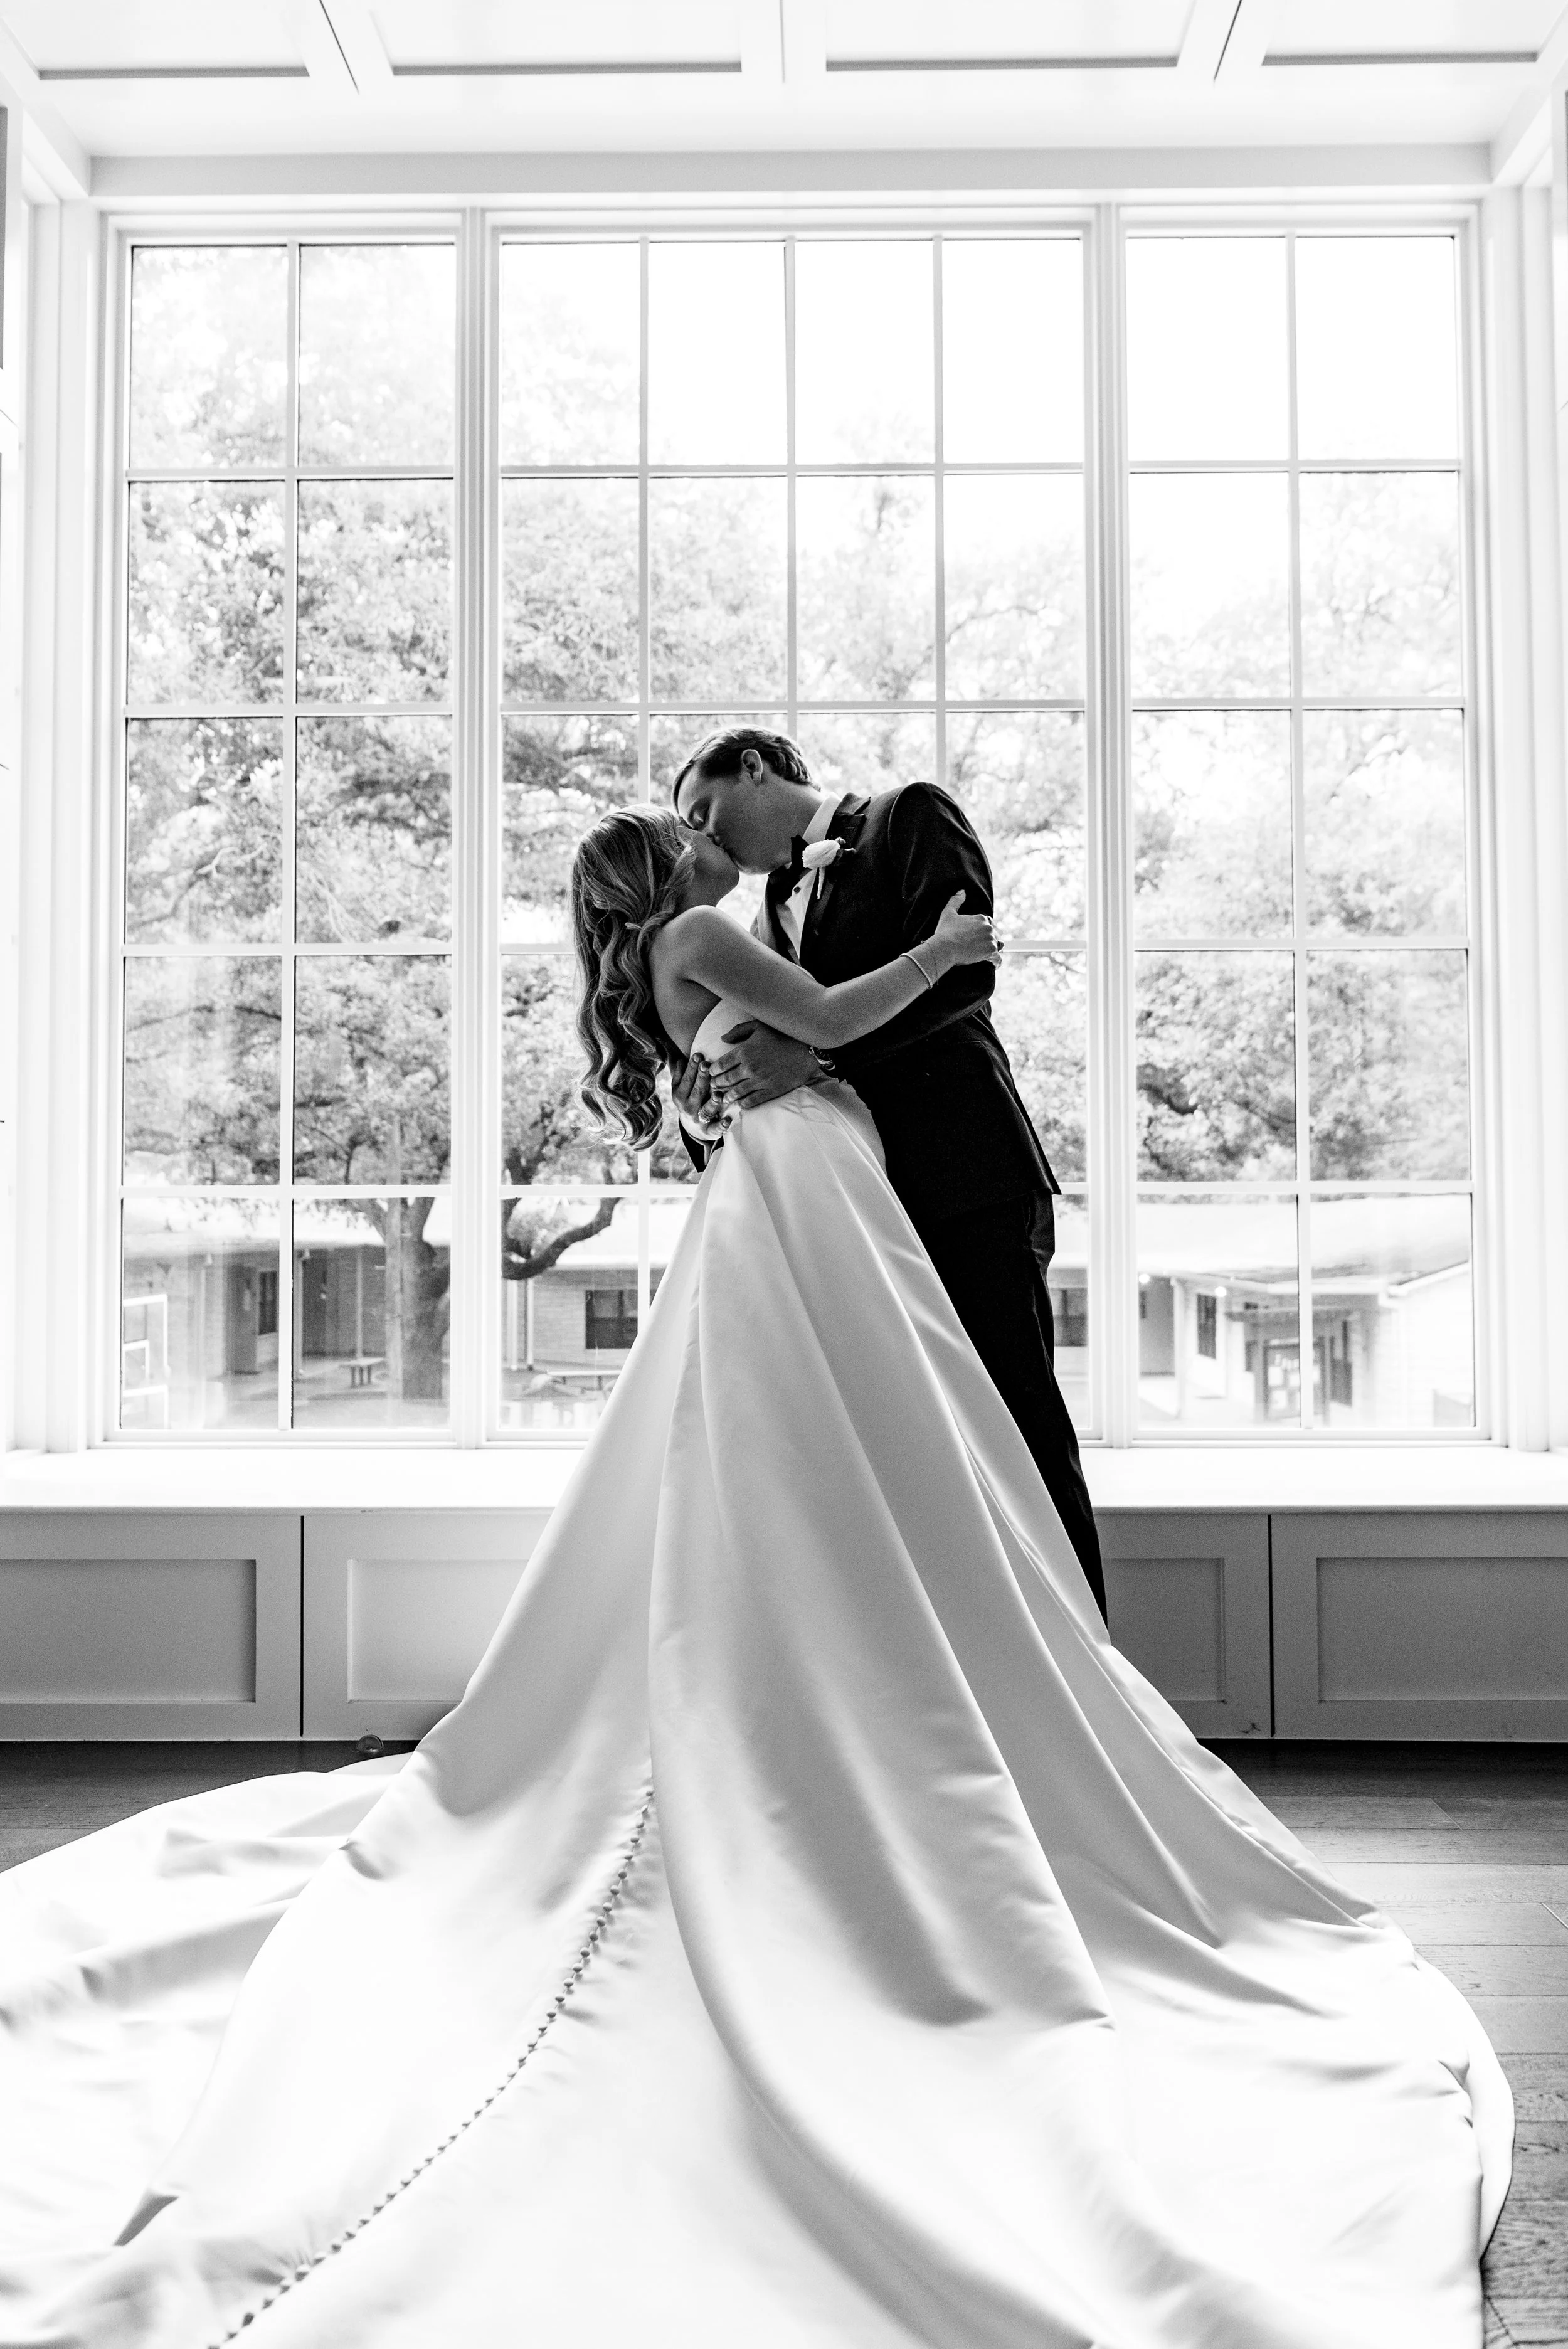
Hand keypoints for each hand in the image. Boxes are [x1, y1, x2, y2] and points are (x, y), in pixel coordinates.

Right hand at [672, 1051, 719, 1134]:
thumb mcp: (680, 1090)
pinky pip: (715, 1128)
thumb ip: (680, 1075)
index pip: (686, 1080)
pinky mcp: (708, 1131)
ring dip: (713, 1102)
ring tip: (718, 1094)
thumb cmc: (689, 1101)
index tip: (698, 1055)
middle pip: (696, 1091)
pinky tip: (728, 1120)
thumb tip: (679, 1059)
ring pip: (706, 1109)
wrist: (692, 1129)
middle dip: (701, 1078)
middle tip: (707, 1065)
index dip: (691, 1068)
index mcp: (679, 1096)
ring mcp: (698, 1120)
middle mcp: (687, 1108)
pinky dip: (721, 1125)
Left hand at [705, 1022, 821, 1118]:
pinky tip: (740, 1104)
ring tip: (723, 1098)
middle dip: (717, 1084)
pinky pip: (752, 1101)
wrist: (808, 1048)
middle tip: (713, 1086)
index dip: (713, 1071)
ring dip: (727, 1096)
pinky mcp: (772, 1090)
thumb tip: (722, 1038)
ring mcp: (760, 1081)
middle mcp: (749, 1068)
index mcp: (744, 1051)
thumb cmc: (783, 1034)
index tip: (711, 1073)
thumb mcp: (759, 1026)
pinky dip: (743, 1104)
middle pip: (726, 1080)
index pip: (721, 1065)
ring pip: (737, 1093)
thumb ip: (739, 1031)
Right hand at [925, 888, 1002, 973]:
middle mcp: (988, 927)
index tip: (980, 937)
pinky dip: (997, 962)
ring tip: (989, 957)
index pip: (988, 923)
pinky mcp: (991, 951)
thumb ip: (955, 900)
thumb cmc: (945, 931)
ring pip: (997, 946)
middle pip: (994, 935)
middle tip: (983, 949)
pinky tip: (994, 965)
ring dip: (994, 950)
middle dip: (990, 940)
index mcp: (981, 918)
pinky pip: (998, 958)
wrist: (945, 947)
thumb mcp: (948, 913)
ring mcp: (991, 939)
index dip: (984, 930)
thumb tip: (962, 891)